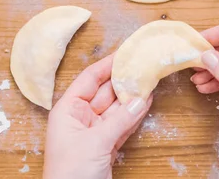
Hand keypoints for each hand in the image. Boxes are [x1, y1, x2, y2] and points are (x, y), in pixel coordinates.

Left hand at [43, 55, 152, 178]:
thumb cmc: (70, 174)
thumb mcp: (95, 143)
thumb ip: (119, 120)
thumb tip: (141, 98)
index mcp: (67, 110)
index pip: (89, 79)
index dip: (107, 65)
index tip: (126, 52)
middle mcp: (80, 118)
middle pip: (105, 92)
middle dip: (124, 80)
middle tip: (145, 65)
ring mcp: (94, 133)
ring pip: (116, 109)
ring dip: (132, 97)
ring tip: (151, 79)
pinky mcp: (106, 147)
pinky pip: (122, 125)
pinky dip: (134, 115)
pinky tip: (146, 102)